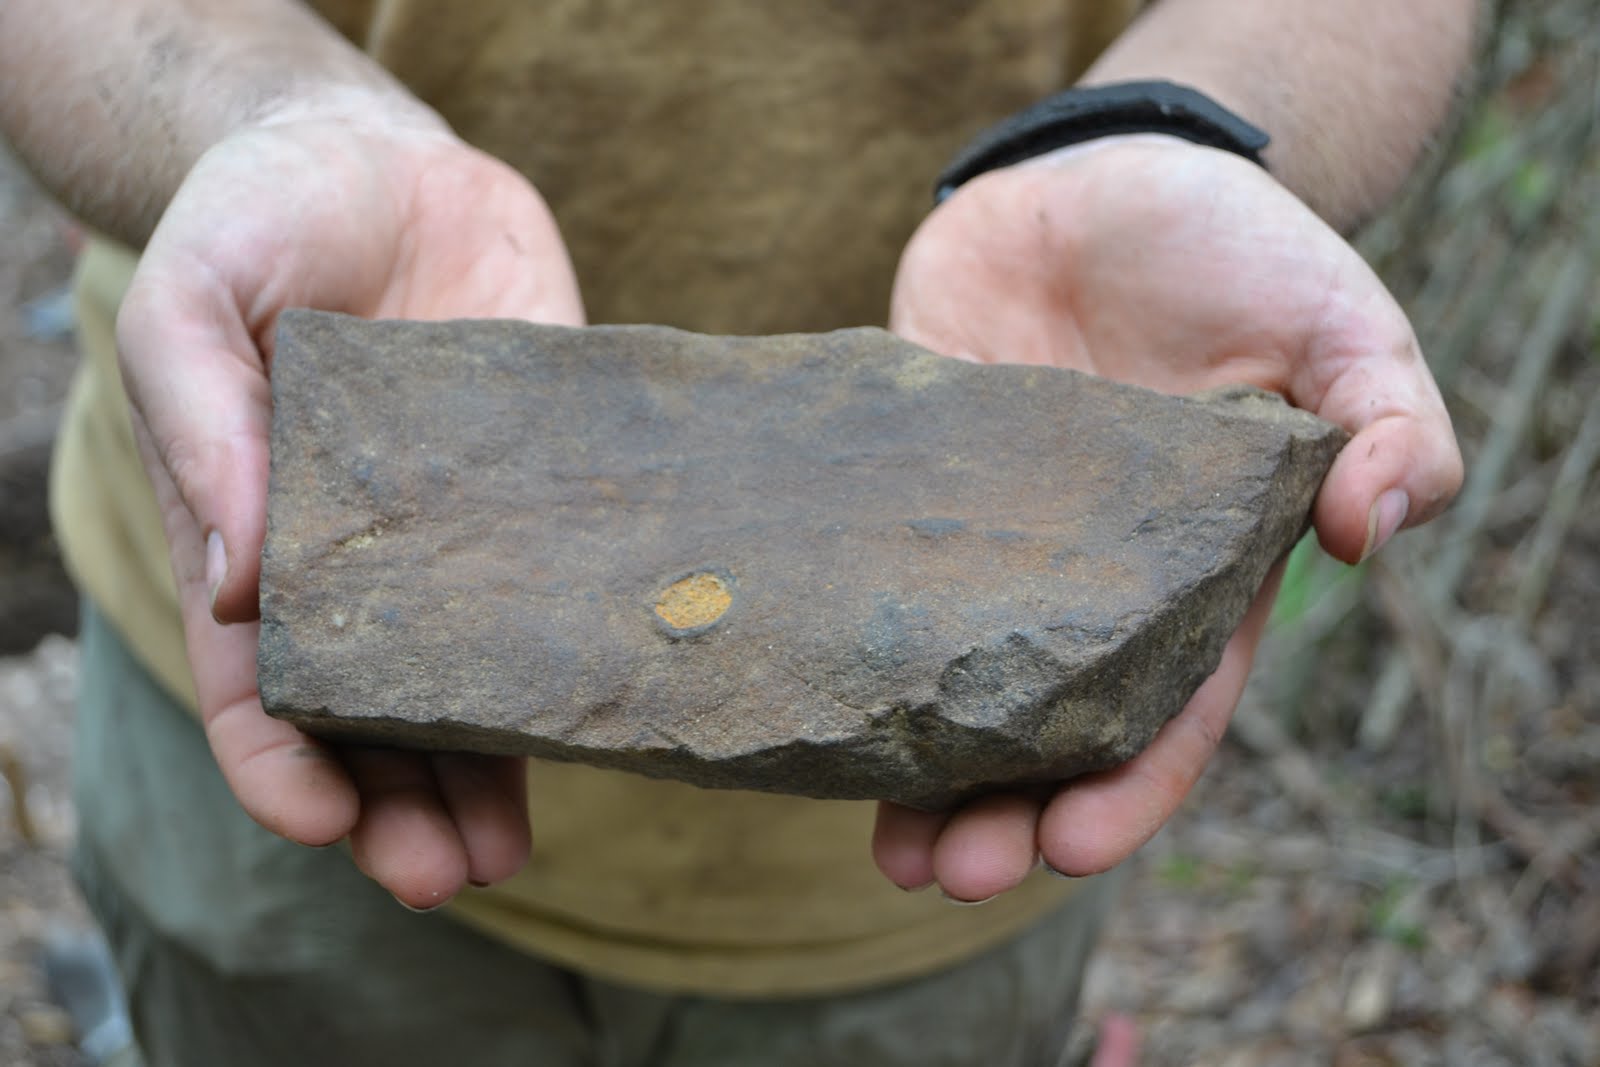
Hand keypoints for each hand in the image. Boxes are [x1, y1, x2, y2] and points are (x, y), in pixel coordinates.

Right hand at [116, 102, 584, 909]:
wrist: (375, 159)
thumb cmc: (255, 224)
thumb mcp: (190, 303)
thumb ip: (204, 426)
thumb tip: (241, 574)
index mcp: (258, 541)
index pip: (256, 687)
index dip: (278, 766)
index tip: (319, 820)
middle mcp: (365, 563)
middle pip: (373, 718)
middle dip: (399, 808)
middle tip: (446, 872)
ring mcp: (463, 535)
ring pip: (474, 685)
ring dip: (489, 775)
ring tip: (512, 849)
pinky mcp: (547, 488)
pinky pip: (565, 587)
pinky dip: (584, 660)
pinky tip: (616, 715)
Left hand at [874, 137, 1461, 900]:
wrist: (1105, 171)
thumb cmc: (1241, 251)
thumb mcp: (1345, 326)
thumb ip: (1388, 421)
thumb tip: (1370, 528)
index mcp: (1190, 573)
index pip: (1167, 710)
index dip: (1124, 790)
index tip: (1068, 848)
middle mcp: (1077, 578)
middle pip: (1041, 728)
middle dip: (999, 810)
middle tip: (947, 870)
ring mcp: (982, 532)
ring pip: (944, 678)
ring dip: (911, 769)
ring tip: (877, 847)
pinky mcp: (906, 472)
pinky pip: (867, 569)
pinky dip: (839, 635)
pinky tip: (800, 690)